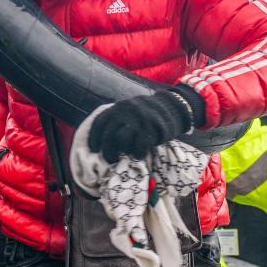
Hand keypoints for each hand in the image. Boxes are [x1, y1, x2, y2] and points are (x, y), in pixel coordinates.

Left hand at [87, 87, 202, 162]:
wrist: (173, 107)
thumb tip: (105, 141)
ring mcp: (136, 120)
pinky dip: (137, 154)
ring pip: (121, 141)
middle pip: (108, 136)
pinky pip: (138, 146)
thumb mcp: (130, 110)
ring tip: (125, 158)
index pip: (99, 123)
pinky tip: (139, 155)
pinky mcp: (149, 129)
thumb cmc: (149, 113)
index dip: (94, 138)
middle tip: (110, 159)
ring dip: (121, 153)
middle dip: (107, 151)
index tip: (94, 149)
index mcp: (117, 108)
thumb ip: (118, 120)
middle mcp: (124, 112)